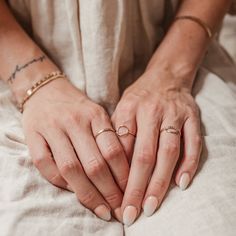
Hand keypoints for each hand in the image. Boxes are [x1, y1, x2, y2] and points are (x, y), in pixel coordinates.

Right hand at [22, 78, 128, 220]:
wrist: (47, 90)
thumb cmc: (78, 107)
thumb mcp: (98, 114)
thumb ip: (109, 138)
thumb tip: (124, 173)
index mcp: (96, 116)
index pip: (113, 151)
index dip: (123, 177)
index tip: (130, 194)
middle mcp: (75, 122)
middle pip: (94, 164)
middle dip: (109, 192)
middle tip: (119, 209)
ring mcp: (53, 129)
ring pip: (71, 168)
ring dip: (87, 194)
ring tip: (101, 209)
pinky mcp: (33, 136)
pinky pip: (45, 165)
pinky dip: (59, 182)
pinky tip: (73, 190)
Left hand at [112, 68, 201, 224]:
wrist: (165, 77)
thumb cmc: (139, 97)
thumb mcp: (121, 108)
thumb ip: (118, 133)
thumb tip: (112, 167)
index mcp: (129, 109)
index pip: (121, 147)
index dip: (117, 175)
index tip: (114, 197)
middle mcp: (151, 112)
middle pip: (144, 154)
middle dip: (136, 186)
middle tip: (130, 212)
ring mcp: (174, 114)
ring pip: (168, 152)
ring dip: (160, 181)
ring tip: (152, 205)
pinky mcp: (192, 117)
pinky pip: (193, 143)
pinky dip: (189, 164)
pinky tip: (181, 184)